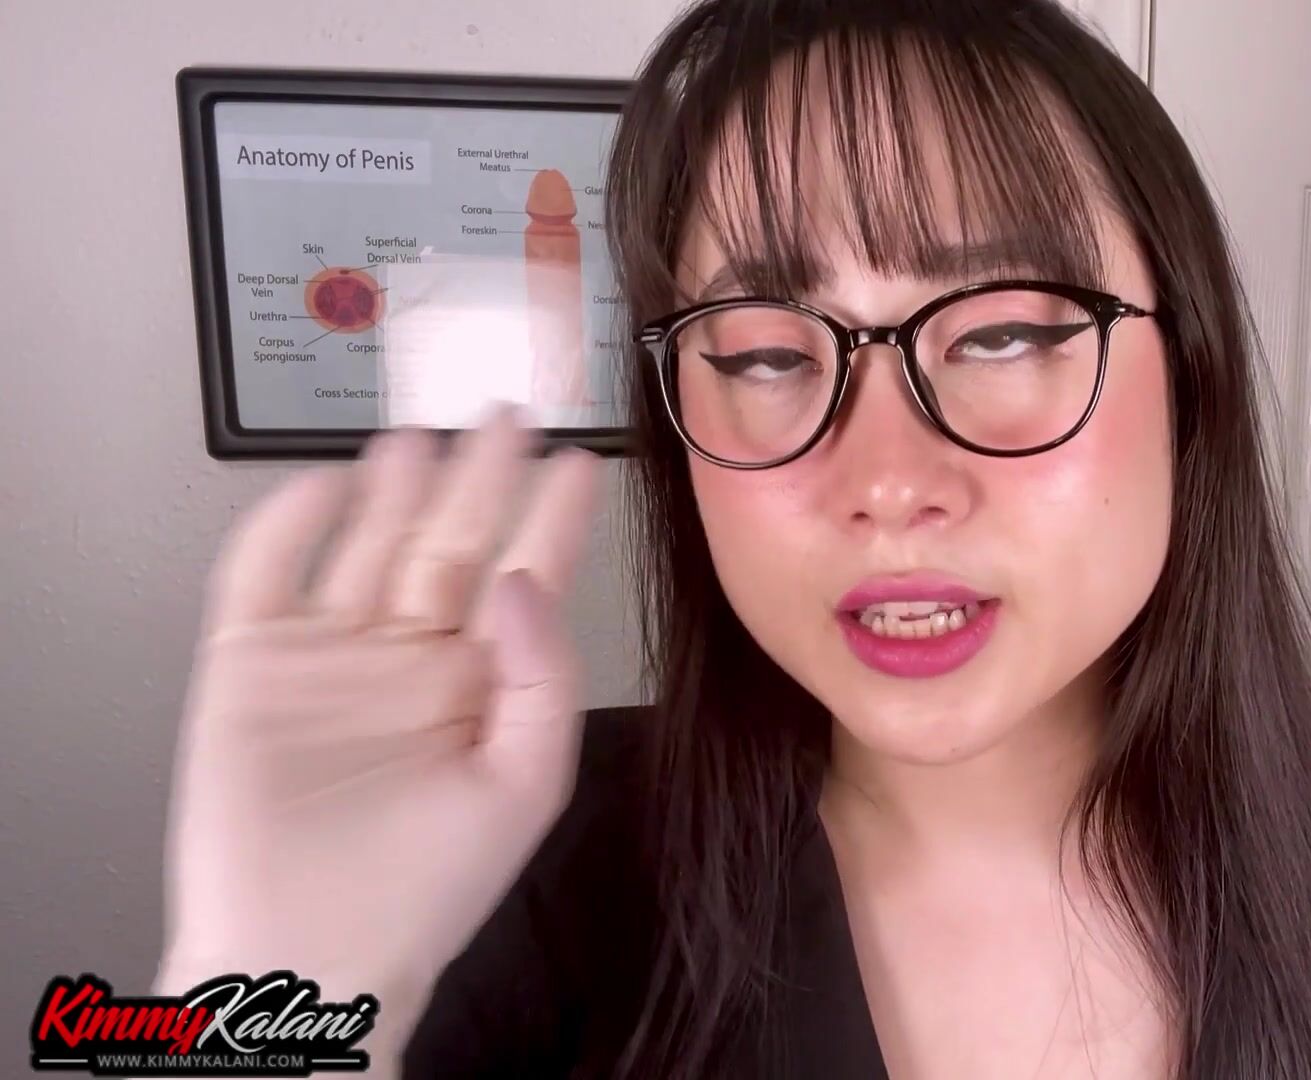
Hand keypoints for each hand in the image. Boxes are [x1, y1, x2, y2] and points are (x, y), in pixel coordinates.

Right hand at [156, 406, 601, 1047]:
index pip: (525, 576)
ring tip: (425, 429)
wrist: (310, 955)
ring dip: (395, 484)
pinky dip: (289, 522)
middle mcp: (410, 658)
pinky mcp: (252, 662)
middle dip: (478, 476)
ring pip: (367, 541)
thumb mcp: (523, 785)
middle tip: (505, 411)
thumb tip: (521, 580)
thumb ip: (541, 675)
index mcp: (480, 684)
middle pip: (448, 542)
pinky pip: (268, 573)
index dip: (551, 518)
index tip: (577, 461)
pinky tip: (325, 482)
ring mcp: (332, 654)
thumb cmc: (424, 892)